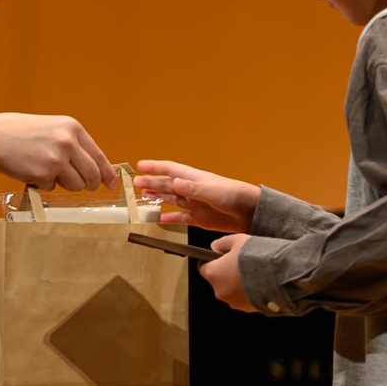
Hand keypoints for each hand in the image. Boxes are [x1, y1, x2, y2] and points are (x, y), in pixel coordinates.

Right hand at [0, 114, 110, 191]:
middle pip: (92, 174)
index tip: (112, 184)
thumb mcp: (51, 128)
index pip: (99, 155)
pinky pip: (52, 188)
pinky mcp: (44, 174)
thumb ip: (72, 144)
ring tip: (47, 172)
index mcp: (72, 128)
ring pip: (76, 185)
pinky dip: (43, 185)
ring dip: (65, 185)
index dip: (107, 173)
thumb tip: (93, 166)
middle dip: (89, 185)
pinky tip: (31, 170)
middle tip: (83, 186)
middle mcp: (68, 142)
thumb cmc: (20, 133)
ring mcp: (57, 159)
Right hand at [135, 160, 258, 232]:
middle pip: (167, 185)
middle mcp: (192, 190)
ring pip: (171, 200)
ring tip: (143, 197)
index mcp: (195, 179)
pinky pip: (181, 218)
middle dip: (151, 183)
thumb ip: (194, 189)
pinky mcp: (200, 219)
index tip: (140, 165)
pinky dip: (170, 218)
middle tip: (135, 184)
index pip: (171, 169)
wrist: (251, 213)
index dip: (155, 167)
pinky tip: (160, 219)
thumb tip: (175, 182)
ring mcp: (195, 204)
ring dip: (158, 198)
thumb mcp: (213, 191)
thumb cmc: (236, 196)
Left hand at [200, 234, 256, 311]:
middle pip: (218, 280)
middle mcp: (220, 291)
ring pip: (232, 291)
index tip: (217, 257)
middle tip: (240, 262)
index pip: (202, 268)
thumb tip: (215, 246)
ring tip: (253, 272)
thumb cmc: (255, 257)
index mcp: (213, 274)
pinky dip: (249, 292)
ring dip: (238, 283)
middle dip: (227, 272)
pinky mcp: (247, 309)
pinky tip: (260, 282)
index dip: (210, 261)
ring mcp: (234, 302)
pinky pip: (245, 299)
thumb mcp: (238, 241)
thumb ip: (223, 243)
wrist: (279, 276)